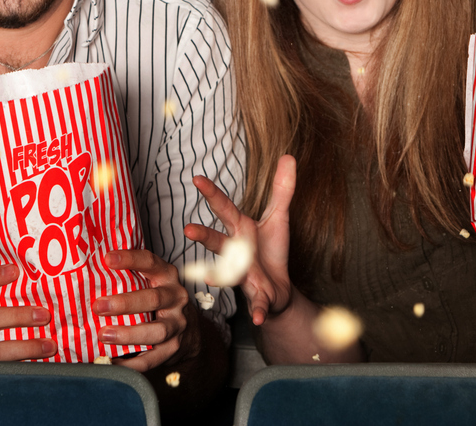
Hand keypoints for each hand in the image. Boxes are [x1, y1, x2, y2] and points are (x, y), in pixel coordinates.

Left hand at [95, 249, 193, 371]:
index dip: (130, 259)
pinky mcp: (173, 348)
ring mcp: (177, 324)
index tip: (107, 259)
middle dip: (125, 303)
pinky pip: (153, 358)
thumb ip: (128, 276)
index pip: (150, 262)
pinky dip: (131, 363)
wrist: (187, 328)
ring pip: (157, 331)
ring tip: (104, 336)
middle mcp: (176, 297)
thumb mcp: (151, 281)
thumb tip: (85, 272)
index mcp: (166, 276)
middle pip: (154, 298)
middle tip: (98, 306)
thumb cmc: (158, 299)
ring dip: (129, 334)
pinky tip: (112, 362)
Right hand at [185, 155, 295, 325]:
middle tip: (187, 229)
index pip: (224, 209)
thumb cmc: (270, 252)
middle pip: (218, 242)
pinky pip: (257, 304)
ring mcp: (244, 275)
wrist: (278, 291)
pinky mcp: (257, 295)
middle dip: (204, 236)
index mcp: (240, 230)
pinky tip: (258, 317)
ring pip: (229, 274)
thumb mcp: (279, 218)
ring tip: (211, 278)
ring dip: (219, 277)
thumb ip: (282, 190)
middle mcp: (236, 253)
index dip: (211, 194)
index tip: (197, 178)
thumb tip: (288, 157)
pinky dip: (258, 310)